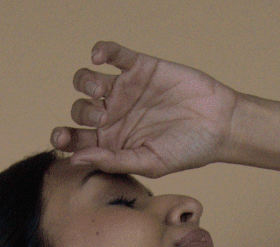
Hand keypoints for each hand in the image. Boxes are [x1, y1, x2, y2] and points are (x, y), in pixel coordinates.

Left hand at [50, 40, 239, 177]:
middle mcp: (114, 116)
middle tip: (100, 118)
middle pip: (79, 110)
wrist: (218, 124)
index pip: (78, 140)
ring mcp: (125, 90)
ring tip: (101, 92)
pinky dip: (102, 51)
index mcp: (112, 143)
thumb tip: (76, 160)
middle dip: (81, 114)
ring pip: (88, 81)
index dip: (64, 137)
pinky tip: (99, 58)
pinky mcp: (139, 67)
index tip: (61, 137)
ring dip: (86, 83)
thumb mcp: (149, 162)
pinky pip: (113, 54)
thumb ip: (113, 161)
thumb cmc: (186, 151)